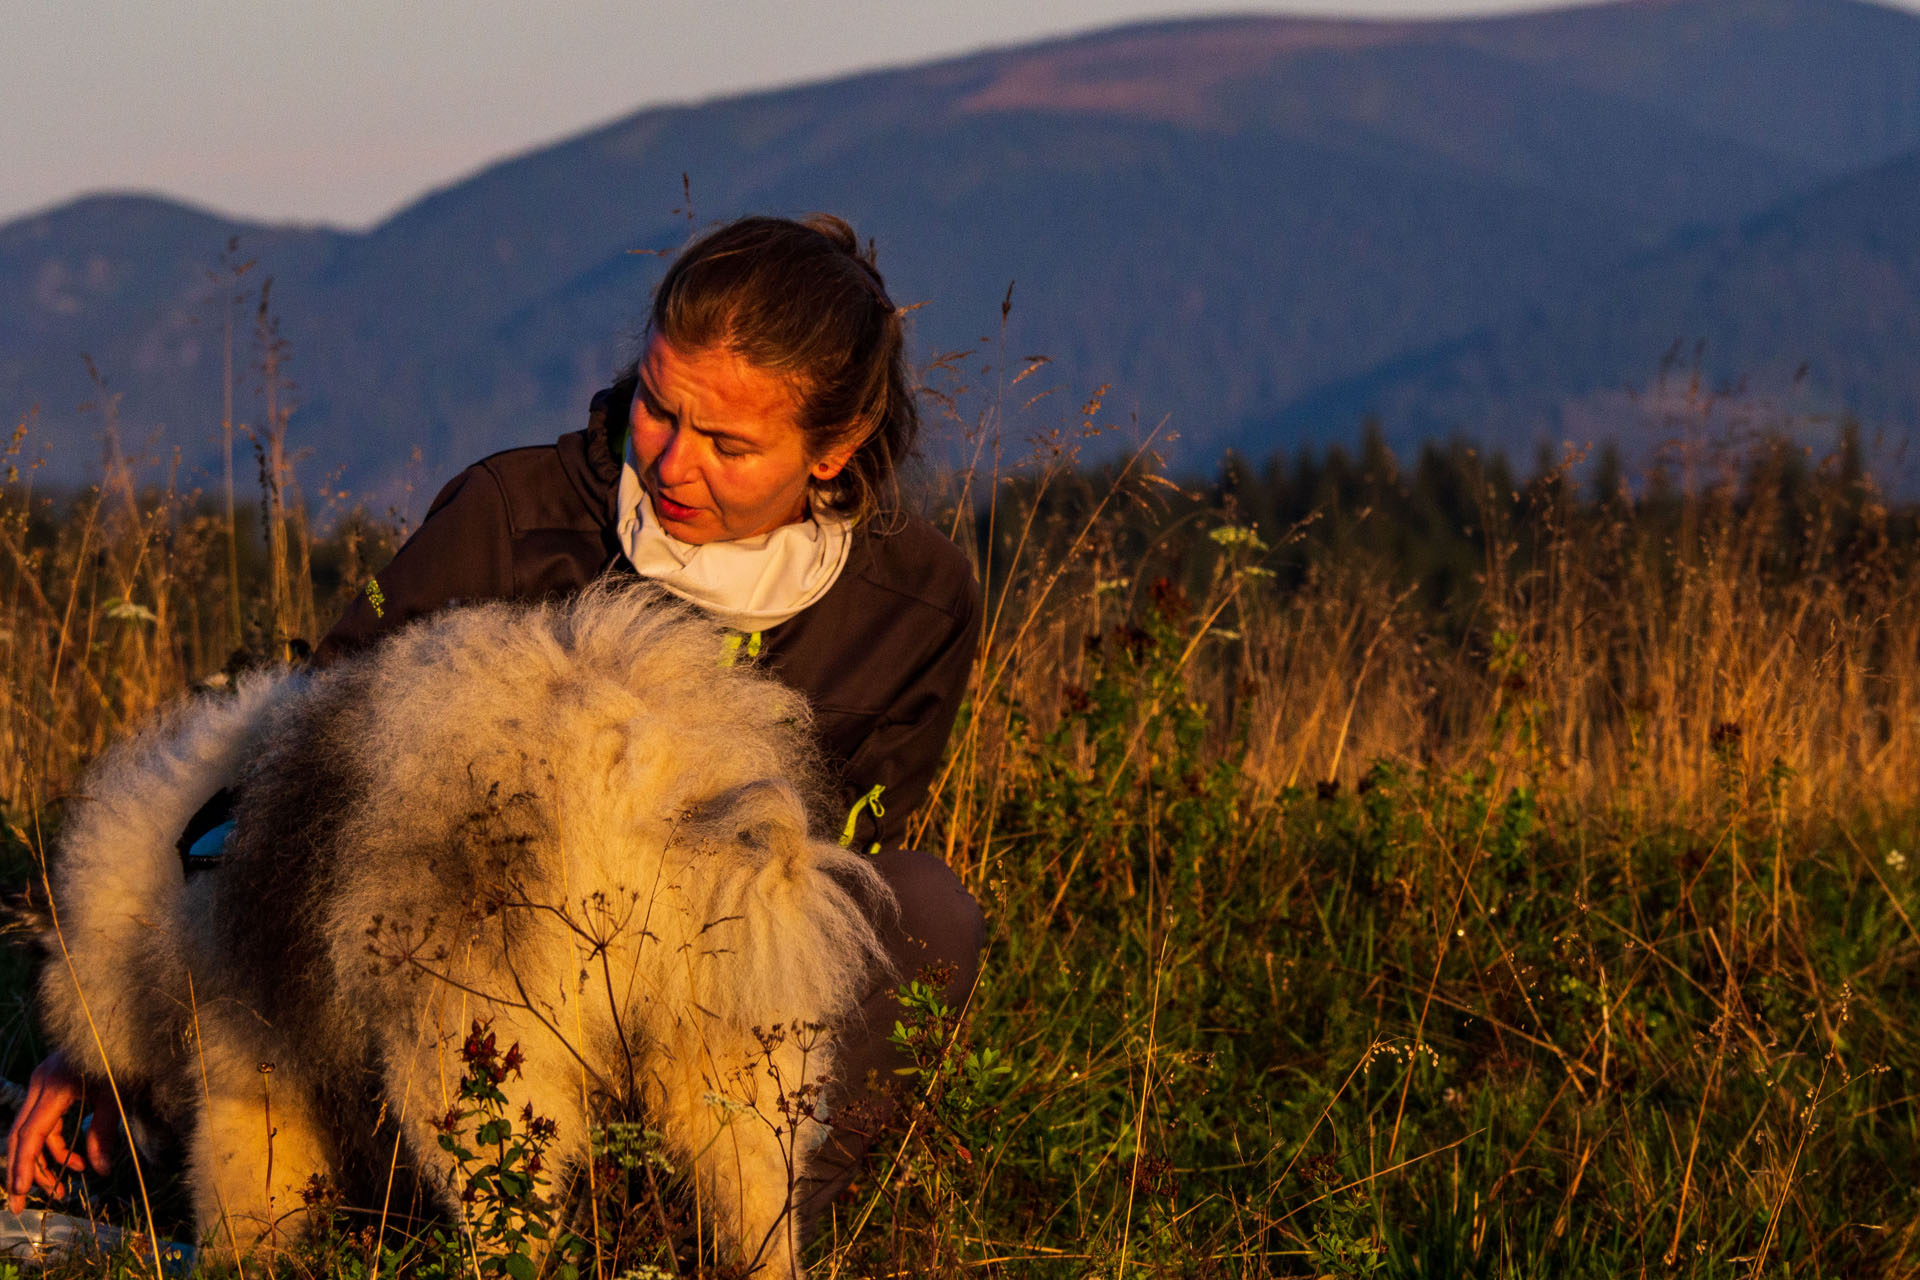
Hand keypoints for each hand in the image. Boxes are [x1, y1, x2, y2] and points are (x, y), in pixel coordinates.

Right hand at [5, 1051, 117, 1211]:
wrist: (125, 1027)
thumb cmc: (124, 1057)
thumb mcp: (117, 1095)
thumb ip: (104, 1132)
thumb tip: (100, 1171)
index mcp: (54, 1086)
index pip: (30, 1133)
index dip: (24, 1164)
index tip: (20, 1192)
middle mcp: (40, 1084)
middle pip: (21, 1136)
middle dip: (22, 1172)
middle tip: (19, 1206)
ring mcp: (43, 1085)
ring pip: (32, 1133)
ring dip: (46, 1162)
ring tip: (63, 1190)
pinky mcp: (51, 1087)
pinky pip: (45, 1124)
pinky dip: (56, 1146)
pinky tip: (77, 1163)